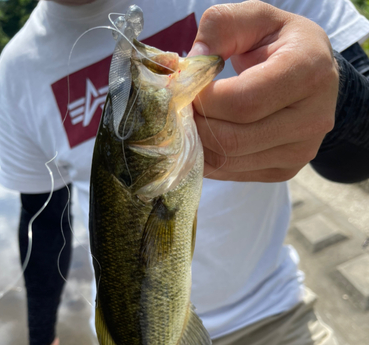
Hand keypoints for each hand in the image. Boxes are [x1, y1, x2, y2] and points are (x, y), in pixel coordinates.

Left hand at [188, 1, 339, 181]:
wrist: (315, 75)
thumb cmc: (281, 43)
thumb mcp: (255, 17)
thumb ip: (220, 28)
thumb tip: (189, 68)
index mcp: (308, 72)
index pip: (242, 103)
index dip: (203, 99)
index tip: (186, 87)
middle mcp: (312, 120)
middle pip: (233, 139)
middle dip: (197, 124)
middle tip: (183, 108)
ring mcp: (300, 152)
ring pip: (229, 161)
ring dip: (199, 144)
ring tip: (193, 120)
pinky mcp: (286, 171)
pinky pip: (233, 173)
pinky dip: (210, 159)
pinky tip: (207, 137)